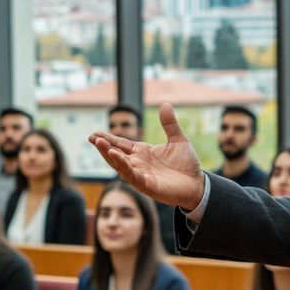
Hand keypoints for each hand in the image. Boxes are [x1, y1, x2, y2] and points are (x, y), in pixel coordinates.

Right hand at [90, 103, 205, 210]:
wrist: (198, 184)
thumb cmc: (186, 165)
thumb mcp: (178, 140)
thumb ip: (170, 124)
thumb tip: (165, 104)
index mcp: (143, 152)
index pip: (121, 144)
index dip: (108, 139)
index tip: (95, 134)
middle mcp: (139, 164)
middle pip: (116, 154)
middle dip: (104, 146)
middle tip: (92, 137)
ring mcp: (141, 175)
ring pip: (120, 165)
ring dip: (110, 155)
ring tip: (100, 144)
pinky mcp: (147, 185)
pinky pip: (132, 176)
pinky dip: (123, 166)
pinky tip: (116, 156)